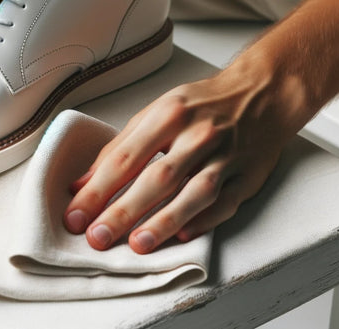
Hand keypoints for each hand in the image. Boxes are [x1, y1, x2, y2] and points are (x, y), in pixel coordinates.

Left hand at [63, 62, 310, 253]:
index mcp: (170, 114)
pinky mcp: (248, 176)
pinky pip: (225, 203)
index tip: (76, 215)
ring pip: (194, 193)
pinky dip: (204, 220)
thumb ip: (121, 146)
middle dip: (124, 210)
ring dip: (165, 221)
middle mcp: (199, 135)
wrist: (262, 93)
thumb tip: (83, 183)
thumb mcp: (157, 111)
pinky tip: (182, 235)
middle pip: (158, 178)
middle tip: (97, 237)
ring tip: (137, 246)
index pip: (126, 157)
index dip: (98, 189)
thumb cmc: (202, 105)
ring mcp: (227, 156)